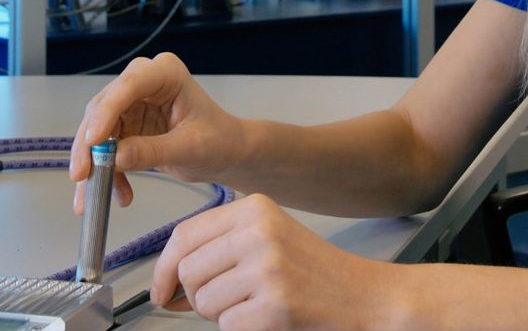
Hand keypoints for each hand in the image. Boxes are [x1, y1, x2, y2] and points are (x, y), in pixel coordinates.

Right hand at [70, 52, 243, 211]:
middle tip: (81, 176)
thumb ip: (153, 151)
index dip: (106, 113)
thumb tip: (115, 158)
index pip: (128, 87)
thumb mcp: (190, 149)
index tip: (92, 142)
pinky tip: (120, 194)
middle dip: (89, 145)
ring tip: (93, 198)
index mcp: (165, 73)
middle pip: (103, 109)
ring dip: (93, 164)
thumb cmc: (218, 141)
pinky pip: (104, 148)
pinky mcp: (125, 124)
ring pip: (96, 130)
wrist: (225, 153)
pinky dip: (106, 172)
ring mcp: (130, 103)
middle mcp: (142, 81)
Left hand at [153, 194, 400, 329]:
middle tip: (227, 302)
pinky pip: (228, 326)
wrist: (366, 296)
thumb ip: (218, 250)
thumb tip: (166, 285)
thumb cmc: (314, 272)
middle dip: (196, 297)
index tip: (160, 290)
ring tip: (255, 306)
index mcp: (254, 209)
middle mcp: (259, 232)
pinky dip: (242, 330)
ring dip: (222, 315)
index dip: (164, 268)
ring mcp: (268, 268)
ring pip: (204, 302)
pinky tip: (269, 319)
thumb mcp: (267, 239)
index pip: (184, 235)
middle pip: (189, 271)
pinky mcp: (276, 305)